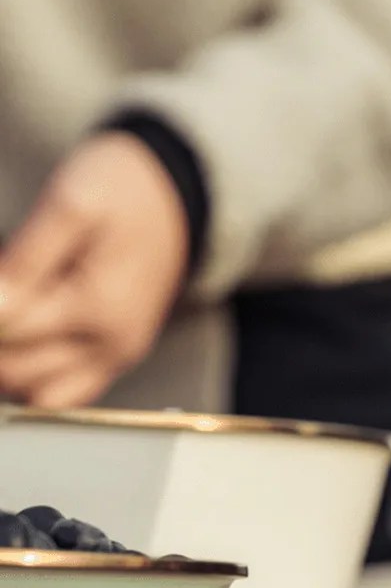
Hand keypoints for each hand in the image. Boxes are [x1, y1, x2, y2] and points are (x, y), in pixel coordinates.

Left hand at [0, 133, 189, 407]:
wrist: (177, 199)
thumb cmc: (124, 191)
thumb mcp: (72, 204)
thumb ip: (28, 257)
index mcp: (99, 307)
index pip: (7, 328)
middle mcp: (111, 344)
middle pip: (15, 369)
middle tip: (0, 290)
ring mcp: (116, 355)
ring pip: (35, 391)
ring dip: (6, 362)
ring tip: (7, 314)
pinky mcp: (116, 357)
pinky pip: (63, 395)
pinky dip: (31, 379)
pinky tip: (20, 341)